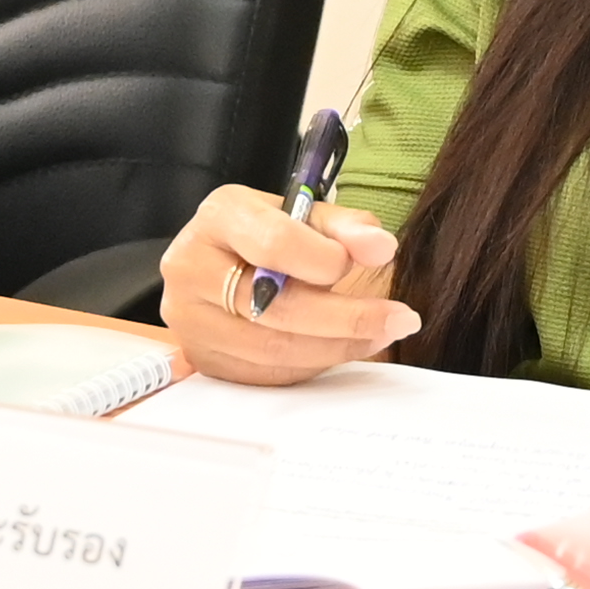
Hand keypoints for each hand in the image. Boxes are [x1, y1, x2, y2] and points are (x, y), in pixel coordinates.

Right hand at [161, 182, 420, 383]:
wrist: (214, 262)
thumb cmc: (263, 233)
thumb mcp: (300, 213)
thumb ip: (344, 227)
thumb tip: (380, 246)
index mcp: (218, 217)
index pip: (274, 245)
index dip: (327, 260)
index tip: (374, 260)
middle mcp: (189, 267)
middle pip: (275, 307)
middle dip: (348, 318)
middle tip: (401, 318)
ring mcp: (189, 320)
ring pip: (273, 349)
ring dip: (336, 348)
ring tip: (379, 334)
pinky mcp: (200, 358)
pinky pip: (264, 375)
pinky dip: (310, 365)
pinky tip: (341, 348)